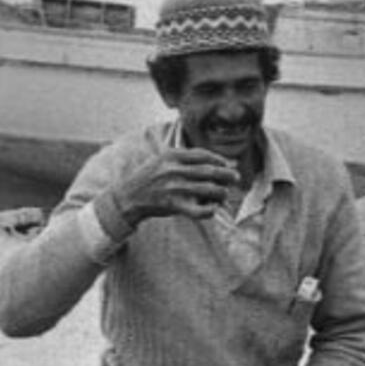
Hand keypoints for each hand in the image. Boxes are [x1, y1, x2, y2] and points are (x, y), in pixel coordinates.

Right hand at [113, 147, 241, 226]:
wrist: (128, 196)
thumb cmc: (149, 177)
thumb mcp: (162, 159)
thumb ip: (185, 159)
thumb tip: (216, 161)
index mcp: (171, 156)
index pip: (203, 155)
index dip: (219, 159)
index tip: (228, 163)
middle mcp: (174, 170)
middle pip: (209, 171)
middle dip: (227, 174)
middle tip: (236, 178)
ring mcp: (174, 188)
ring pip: (208, 189)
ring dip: (222, 192)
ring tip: (225, 194)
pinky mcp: (173, 205)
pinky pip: (199, 210)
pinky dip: (210, 210)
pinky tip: (214, 208)